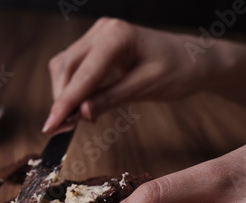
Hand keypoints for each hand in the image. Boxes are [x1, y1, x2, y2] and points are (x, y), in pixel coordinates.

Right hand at [44, 18, 213, 132]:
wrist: (194, 59)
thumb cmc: (178, 70)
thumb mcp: (146, 88)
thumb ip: (111, 99)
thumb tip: (80, 113)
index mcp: (117, 36)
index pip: (83, 74)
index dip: (65, 102)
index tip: (51, 126)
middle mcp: (103, 29)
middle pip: (66, 67)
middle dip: (62, 99)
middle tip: (62, 129)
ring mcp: (99, 34)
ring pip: (65, 66)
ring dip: (65, 94)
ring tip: (72, 121)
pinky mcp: (98, 44)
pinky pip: (76, 66)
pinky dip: (74, 87)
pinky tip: (82, 106)